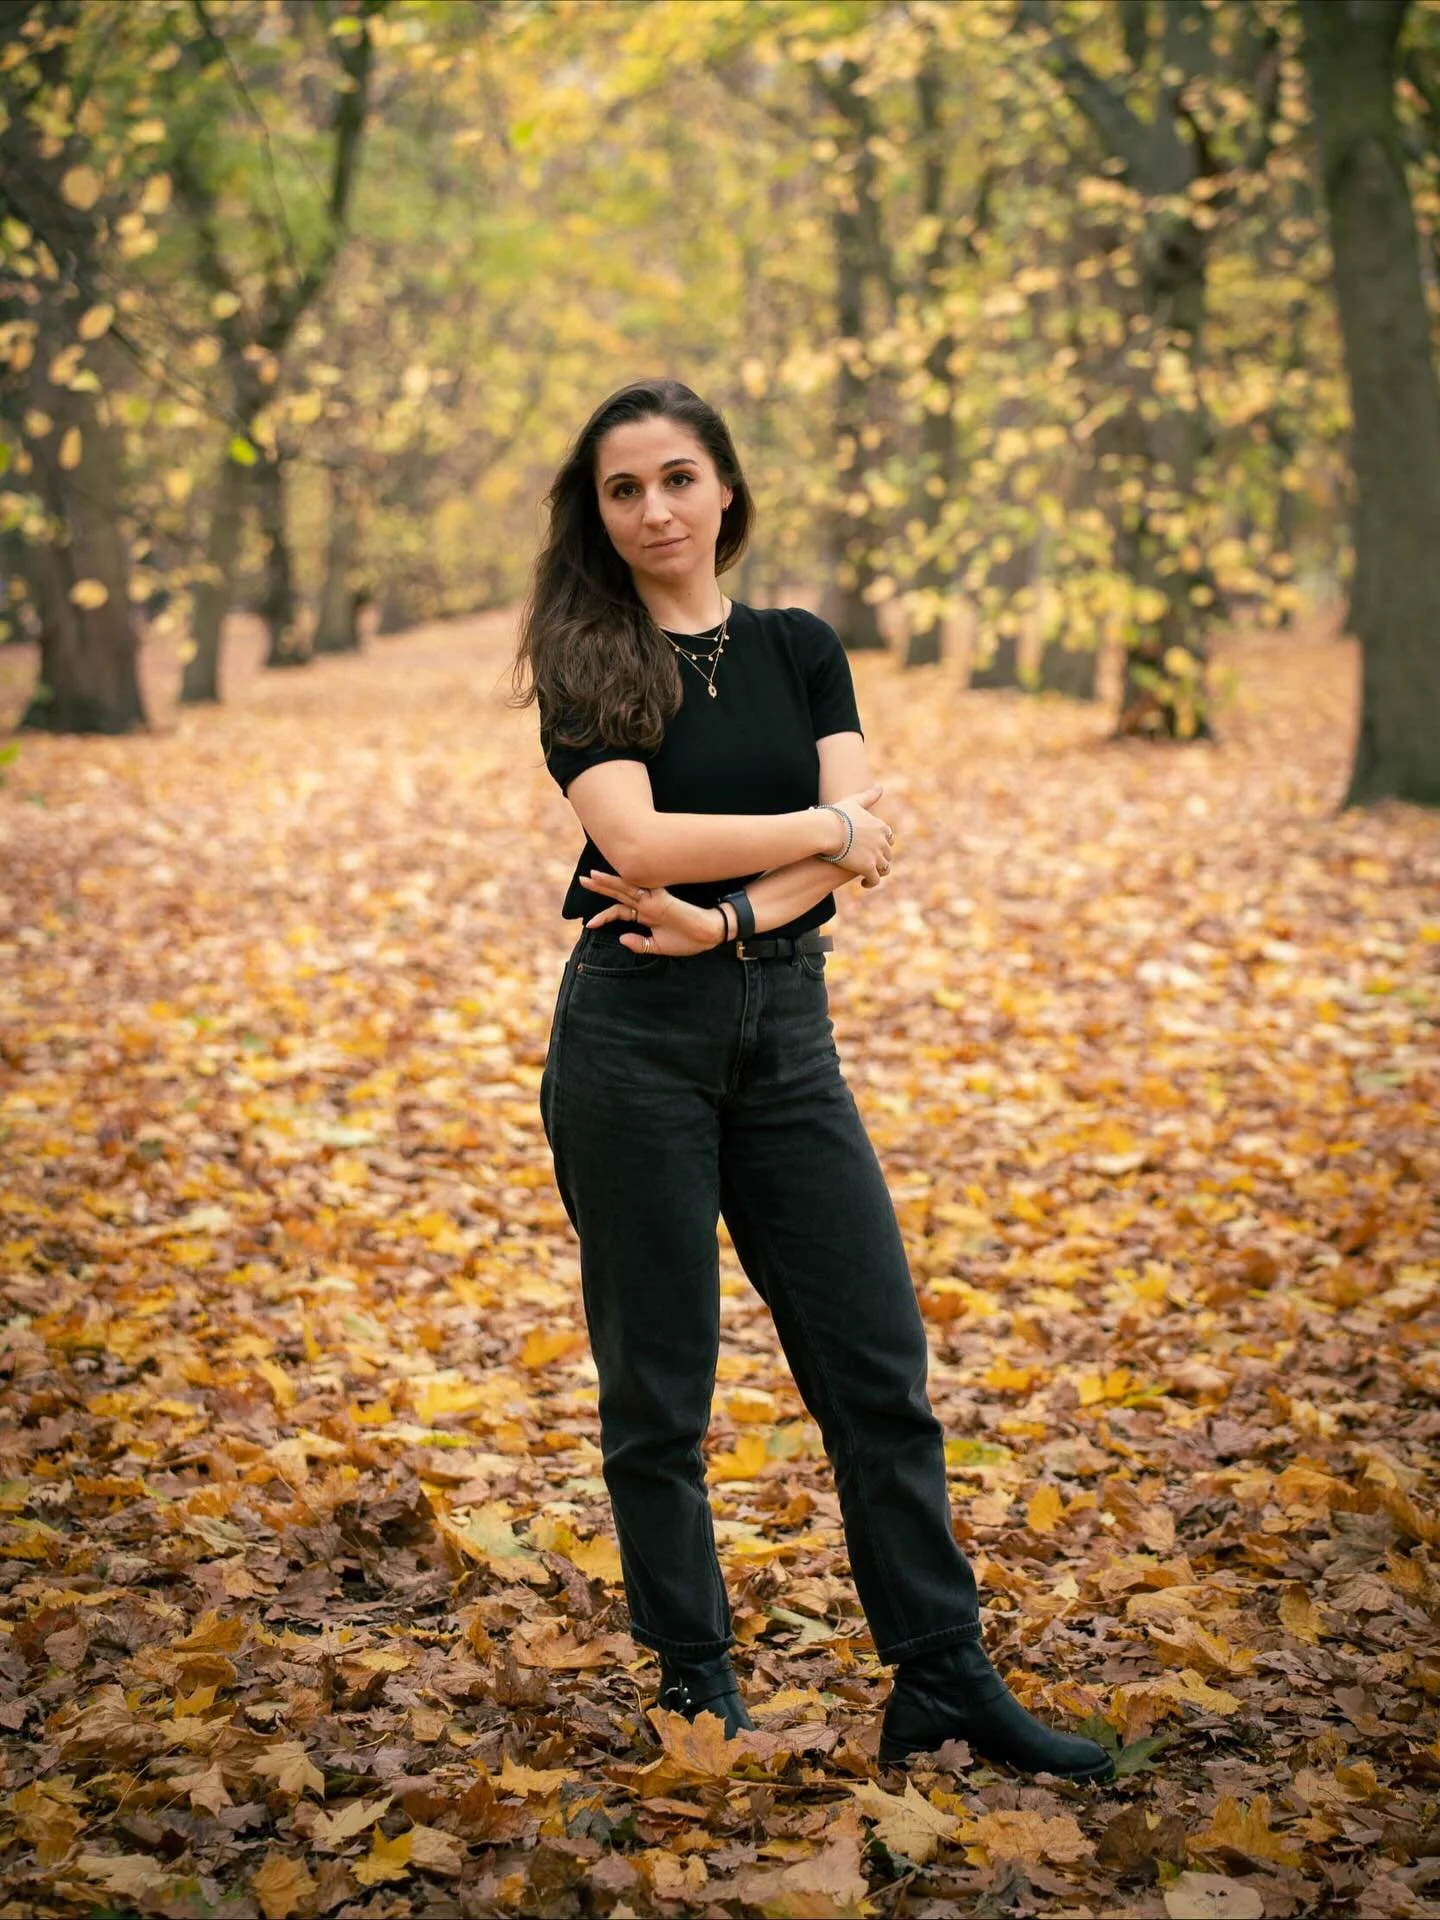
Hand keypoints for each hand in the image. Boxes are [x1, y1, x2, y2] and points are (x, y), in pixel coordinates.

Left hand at [579, 871, 723, 956]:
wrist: (708, 935)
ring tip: (591, 877)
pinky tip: (615, 879)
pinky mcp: (661, 899)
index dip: (604, 916)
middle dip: (601, 887)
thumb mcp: (658, 947)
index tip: (588, 924)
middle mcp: (647, 904)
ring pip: (626, 888)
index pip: (620, 910)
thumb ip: (640, 944)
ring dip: (608, 882)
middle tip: (583, 880)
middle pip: (619, 893)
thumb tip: (621, 940)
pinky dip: (628, 884)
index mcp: (646, 914)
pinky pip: (641, 889)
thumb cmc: (688, 940)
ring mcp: (654, 900)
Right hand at [826, 784, 896, 885]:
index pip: (888, 837)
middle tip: (869, 863)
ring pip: (884, 868)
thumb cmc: (837, 815)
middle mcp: (882, 841)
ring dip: (877, 872)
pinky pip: (875, 879)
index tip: (873, 847)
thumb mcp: (855, 802)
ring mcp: (877, 855)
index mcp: (880, 826)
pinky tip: (863, 883)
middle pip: (887, 853)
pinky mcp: (868, 868)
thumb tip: (880, 785)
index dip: (882, 843)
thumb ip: (869, 796)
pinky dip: (871, 882)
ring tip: (867, 875)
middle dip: (880, 858)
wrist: (827, 831)